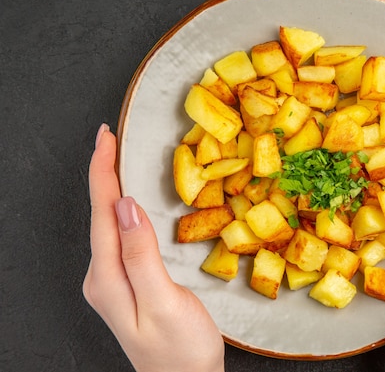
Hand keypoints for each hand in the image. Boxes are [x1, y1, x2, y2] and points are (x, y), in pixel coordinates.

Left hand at [83, 124, 224, 371]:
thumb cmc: (181, 350)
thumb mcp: (163, 302)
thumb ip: (141, 255)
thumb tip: (126, 206)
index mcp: (108, 277)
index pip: (101, 213)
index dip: (103, 172)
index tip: (105, 137)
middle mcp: (104, 276)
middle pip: (100, 214)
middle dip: (103, 173)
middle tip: (110, 138)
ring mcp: (114, 281)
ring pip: (110, 224)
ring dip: (113, 188)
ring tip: (119, 159)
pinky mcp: (129, 283)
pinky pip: (123, 236)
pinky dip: (126, 210)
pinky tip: (132, 203)